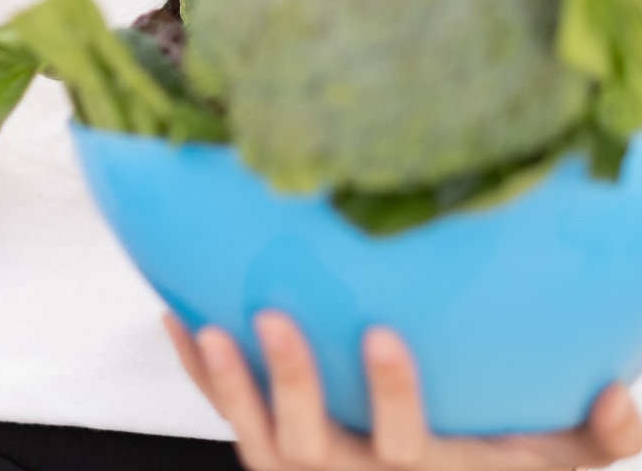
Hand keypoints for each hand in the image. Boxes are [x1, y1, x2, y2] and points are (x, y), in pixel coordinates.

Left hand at [163, 308, 641, 469]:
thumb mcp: (549, 467)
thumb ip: (593, 440)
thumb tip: (630, 396)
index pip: (405, 444)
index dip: (393, 395)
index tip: (380, 333)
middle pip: (312, 444)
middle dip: (291, 384)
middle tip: (273, 316)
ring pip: (257, 438)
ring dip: (229, 384)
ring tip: (207, 328)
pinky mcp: (272, 456)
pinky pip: (228, 418)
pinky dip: (201, 375)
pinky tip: (176, 317)